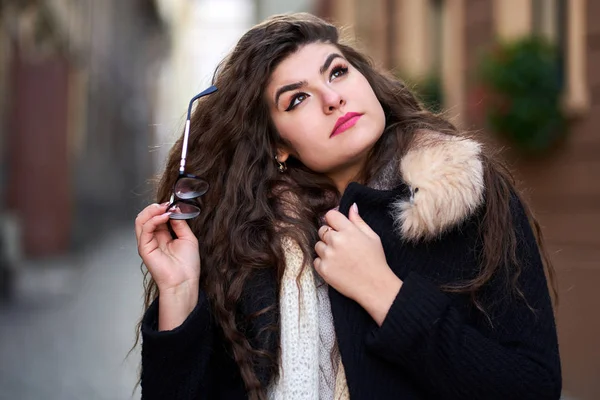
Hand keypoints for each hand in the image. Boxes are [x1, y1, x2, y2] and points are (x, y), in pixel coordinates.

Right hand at [135, 203, 199, 329]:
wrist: (184, 281)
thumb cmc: (187, 265)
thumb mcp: (187, 238)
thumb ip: (180, 224)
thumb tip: (175, 211)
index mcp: (163, 236)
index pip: (157, 217)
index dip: (163, 208)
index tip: (173, 203)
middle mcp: (153, 238)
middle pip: (146, 216)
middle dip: (156, 207)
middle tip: (167, 204)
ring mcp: (147, 243)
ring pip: (141, 220)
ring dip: (152, 210)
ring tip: (164, 207)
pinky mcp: (144, 248)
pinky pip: (145, 229)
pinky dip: (153, 219)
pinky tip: (164, 216)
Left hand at [314, 203, 401, 324]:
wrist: (374, 286)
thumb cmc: (375, 260)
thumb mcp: (372, 237)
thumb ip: (359, 221)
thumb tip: (351, 207)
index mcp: (348, 230)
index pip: (330, 215)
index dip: (333, 220)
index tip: (337, 226)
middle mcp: (336, 241)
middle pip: (322, 230)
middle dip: (330, 235)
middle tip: (342, 245)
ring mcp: (328, 255)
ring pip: (318, 245)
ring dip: (326, 249)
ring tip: (340, 258)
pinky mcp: (323, 269)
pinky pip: (316, 260)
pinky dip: (323, 263)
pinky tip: (336, 266)